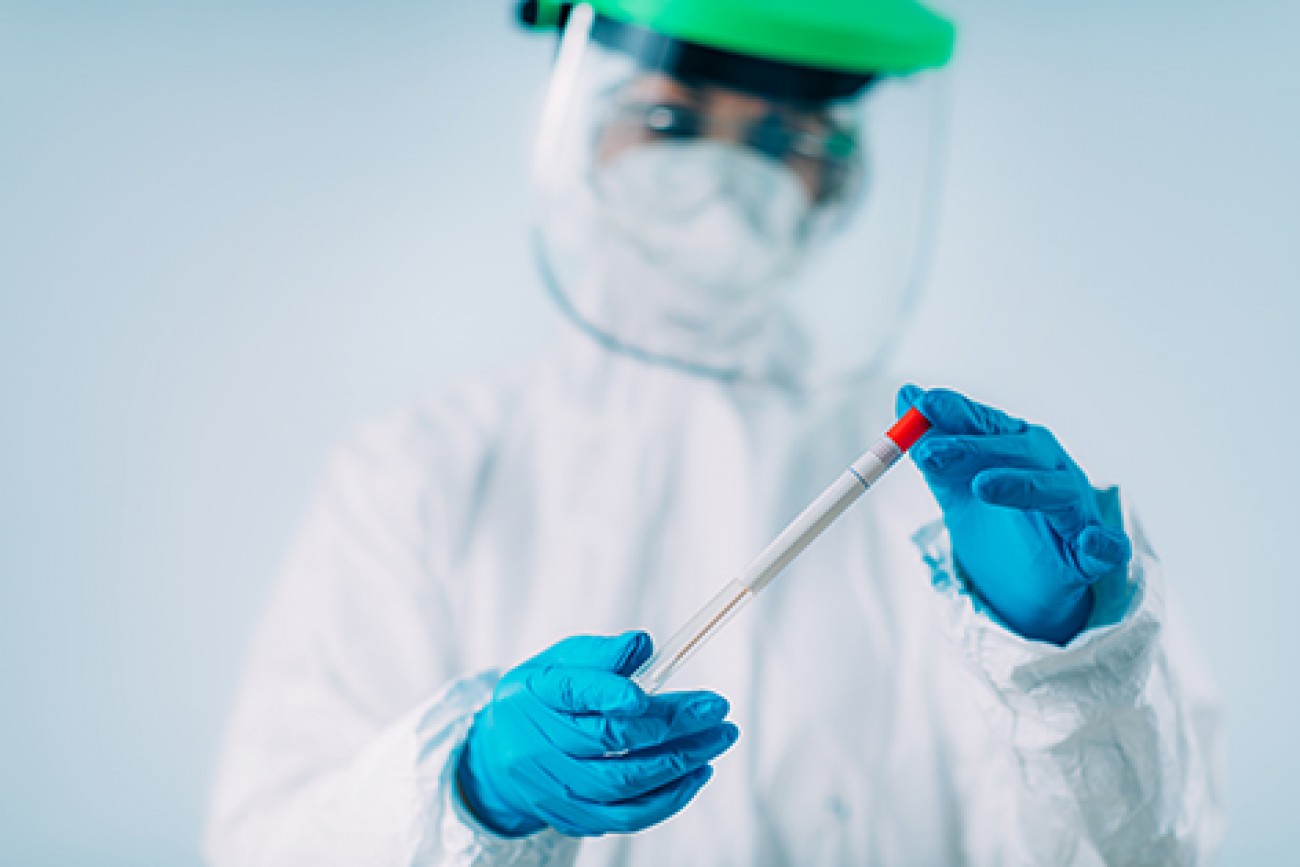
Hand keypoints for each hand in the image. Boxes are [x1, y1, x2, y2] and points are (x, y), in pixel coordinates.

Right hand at [456, 631, 737, 837]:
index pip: (574, 694)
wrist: (498, 758)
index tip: (649, 692)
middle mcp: (541, 747)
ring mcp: (557, 789)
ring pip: (624, 784)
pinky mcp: (574, 819)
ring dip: (679, 763)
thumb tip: (642, 644)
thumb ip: (601, 654)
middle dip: (672, 725)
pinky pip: (627, 817)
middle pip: (612, 741)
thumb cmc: (541, 699)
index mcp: (537, 695)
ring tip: (717, 740)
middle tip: (717, 709)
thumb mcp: (559, 662)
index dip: (610, 693)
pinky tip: (695, 774)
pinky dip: (667, 798)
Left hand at [897, 386, 1132, 644]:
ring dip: (1022, 486)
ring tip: (982, 486)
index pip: (988, 423)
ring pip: (1057, 492)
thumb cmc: (994, 518)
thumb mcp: (953, 482)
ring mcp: (1076, 510)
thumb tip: (906, 394)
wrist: (1022, 579)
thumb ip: (932, 443)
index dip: (958, 413)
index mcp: (1017, 447)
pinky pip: (1105, 547)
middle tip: (930, 455)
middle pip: (1019, 451)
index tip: (922, 405)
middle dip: (974, 449)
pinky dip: (1102, 543)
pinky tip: (1090, 541)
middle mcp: (1050, 470)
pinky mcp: (1093, 553)